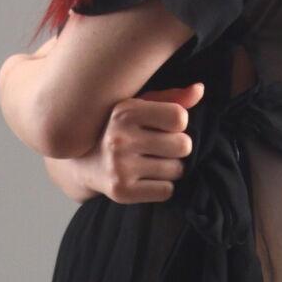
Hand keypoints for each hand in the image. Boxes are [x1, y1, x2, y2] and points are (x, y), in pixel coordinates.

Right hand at [89, 82, 203, 203]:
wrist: (82, 164)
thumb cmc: (119, 130)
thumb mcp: (139, 108)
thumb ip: (170, 98)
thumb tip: (199, 90)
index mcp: (124, 111)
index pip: (179, 117)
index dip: (177, 124)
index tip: (163, 127)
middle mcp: (119, 138)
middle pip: (183, 145)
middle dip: (177, 148)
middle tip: (159, 148)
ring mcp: (119, 167)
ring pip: (177, 170)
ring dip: (170, 168)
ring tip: (151, 163)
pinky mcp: (121, 191)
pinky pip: (167, 191)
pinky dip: (162, 187)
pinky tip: (146, 179)